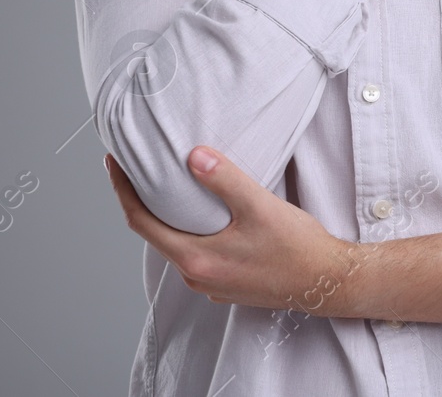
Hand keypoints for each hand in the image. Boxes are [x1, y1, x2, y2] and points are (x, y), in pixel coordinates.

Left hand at [104, 147, 360, 316]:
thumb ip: (225, 181)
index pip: (141, 222)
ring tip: (172, 188)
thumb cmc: (298, 248)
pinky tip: (208, 218)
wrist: (327, 282)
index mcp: (196, 258)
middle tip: (140, 169)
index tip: (114, 163)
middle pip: (155, 234)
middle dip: (144, 201)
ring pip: (178, 245)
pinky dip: (193, 233)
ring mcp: (211, 284)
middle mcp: (196, 276)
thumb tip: (194, 156)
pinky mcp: (227, 285)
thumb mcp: (261, 207)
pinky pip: (198, 255)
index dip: (123, 190)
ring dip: (171, 218)